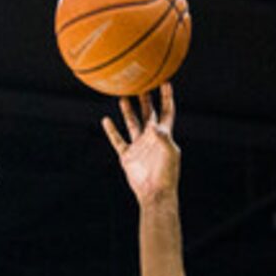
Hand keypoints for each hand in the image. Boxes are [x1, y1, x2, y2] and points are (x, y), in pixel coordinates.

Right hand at [102, 85, 180, 204]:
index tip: (165, 82)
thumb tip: (154, 125)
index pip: (166, 112)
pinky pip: (118, 140)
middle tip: (141, 83)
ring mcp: (139, 146)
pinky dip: (112, 131)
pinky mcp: (128, 156)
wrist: (154, 193)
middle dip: (146, 99)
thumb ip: (162, 137)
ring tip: (123, 96)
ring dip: (128, 110)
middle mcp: (151, 138)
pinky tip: (106, 120)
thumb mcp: (168, 153)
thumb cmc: (166, 175)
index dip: (166, 97)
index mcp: (164, 136)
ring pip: (132, 123)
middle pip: (148, 114)